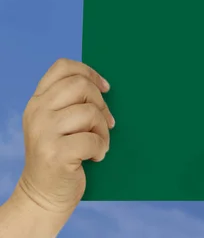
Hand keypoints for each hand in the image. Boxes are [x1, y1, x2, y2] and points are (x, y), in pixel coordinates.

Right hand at [16, 58, 113, 214]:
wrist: (43, 196)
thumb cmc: (60, 156)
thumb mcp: (56, 124)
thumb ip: (69, 102)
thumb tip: (103, 86)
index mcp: (38, 101)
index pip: (63, 68)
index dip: (89, 72)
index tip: (105, 88)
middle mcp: (37, 113)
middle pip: (81, 86)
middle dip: (101, 104)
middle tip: (105, 123)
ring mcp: (43, 132)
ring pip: (90, 112)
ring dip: (103, 130)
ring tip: (98, 144)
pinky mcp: (55, 153)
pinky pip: (93, 139)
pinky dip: (101, 148)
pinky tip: (95, 156)